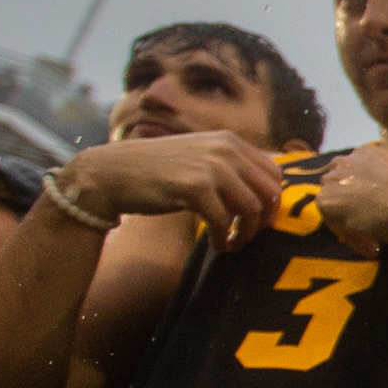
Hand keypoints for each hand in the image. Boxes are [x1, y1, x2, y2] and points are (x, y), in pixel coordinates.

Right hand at [62, 131, 285, 246]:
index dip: (273, 202)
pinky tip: (217, 245)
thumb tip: (267, 192)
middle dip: (265, 220)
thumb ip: (230, 167)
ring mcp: (211, 167)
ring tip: (233, 243)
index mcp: (230, 141)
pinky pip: (224, 221)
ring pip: (252, 209)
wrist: (112, 173)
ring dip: (246, 233)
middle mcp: (225, 149)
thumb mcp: (200, 158)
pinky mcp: (194, 188)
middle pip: (270, 192)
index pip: (275, 174)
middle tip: (249, 236)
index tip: (261, 220)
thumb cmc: (158, 171)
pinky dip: (224, 239)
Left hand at [309, 142, 387, 259]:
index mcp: (367, 151)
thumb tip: (386, 200)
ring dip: (353, 226)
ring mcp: (334, 178)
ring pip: (335, 207)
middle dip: (354, 209)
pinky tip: (374, 246)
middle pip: (340, 189)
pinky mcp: (326, 199)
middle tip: (373, 231)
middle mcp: (346, 159)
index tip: (381, 216)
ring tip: (376, 243)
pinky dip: (352, 239)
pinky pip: (334, 224)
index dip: (365, 199)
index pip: (356, 176)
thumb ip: (387, 183)